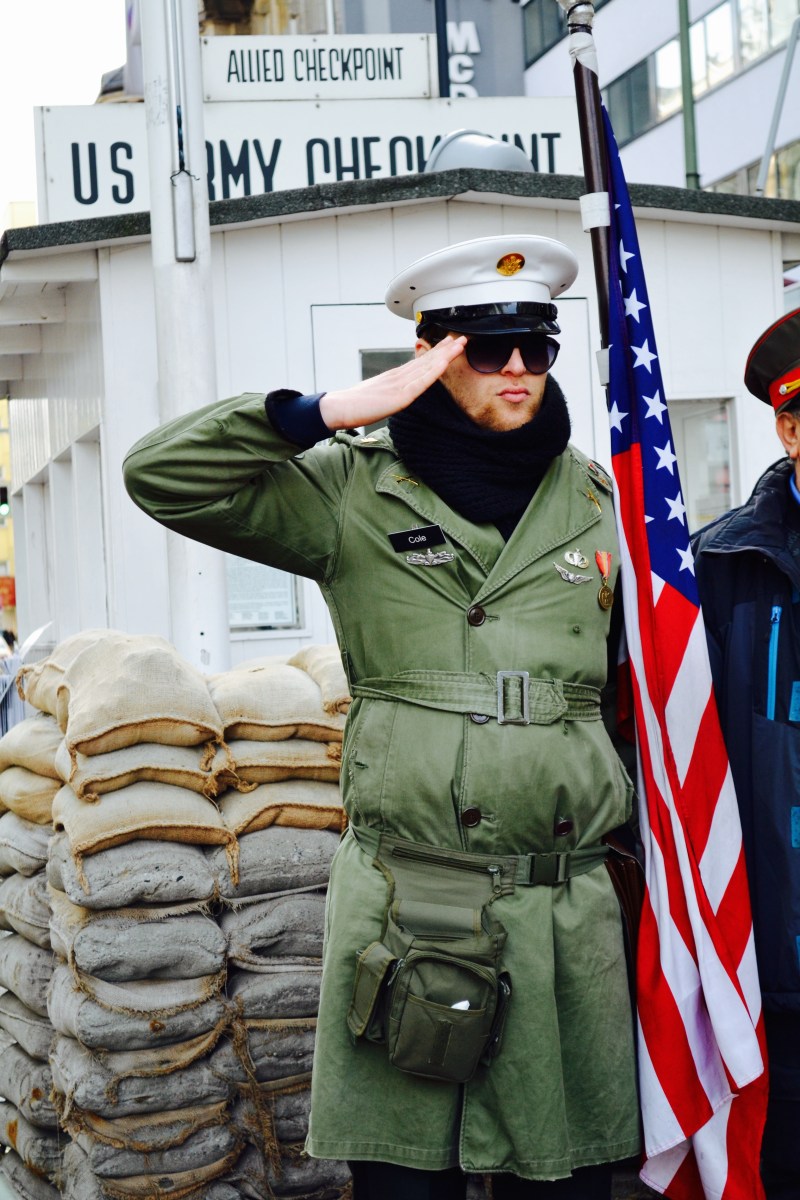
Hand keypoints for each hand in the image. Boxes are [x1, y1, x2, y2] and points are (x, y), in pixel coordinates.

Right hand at [319, 335, 465, 429]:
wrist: (339, 408)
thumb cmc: (354, 406)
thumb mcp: (377, 397)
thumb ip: (389, 393)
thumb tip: (396, 395)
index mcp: (393, 378)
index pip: (419, 363)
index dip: (436, 353)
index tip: (448, 344)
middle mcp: (398, 376)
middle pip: (426, 360)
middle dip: (445, 350)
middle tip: (461, 338)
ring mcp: (399, 384)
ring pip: (426, 366)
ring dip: (444, 355)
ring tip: (459, 345)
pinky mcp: (399, 395)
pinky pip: (420, 382)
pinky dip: (433, 371)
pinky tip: (444, 364)